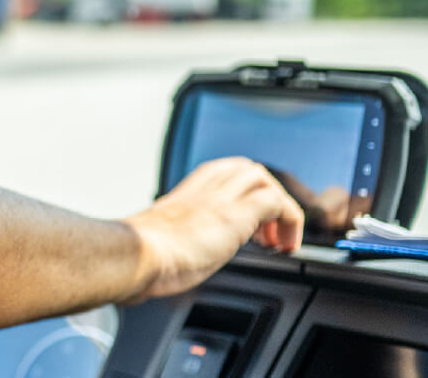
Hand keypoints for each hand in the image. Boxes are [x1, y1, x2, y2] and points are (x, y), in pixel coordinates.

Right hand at [122, 157, 303, 300]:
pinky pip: (277, 202)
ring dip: (279, 208)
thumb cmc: (144, 255)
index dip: (246, 196)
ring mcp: (222, 197)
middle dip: (265, 197)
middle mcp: (207, 186)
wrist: (138, 256)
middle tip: (267, 232)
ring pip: (265, 180)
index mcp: (189, 189)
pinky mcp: (236, 213)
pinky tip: (284, 245)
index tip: (251, 227)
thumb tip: (182, 253)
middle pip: (249, 171)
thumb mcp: (164, 236)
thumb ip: (180, 233)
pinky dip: (290, 221)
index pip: (228, 175)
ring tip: (278, 240)